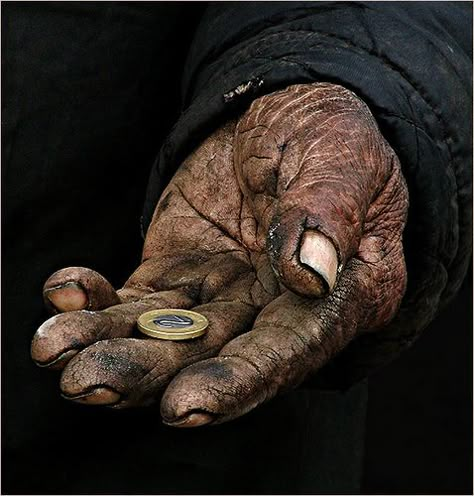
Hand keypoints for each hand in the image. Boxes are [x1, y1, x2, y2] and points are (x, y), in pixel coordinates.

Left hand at [31, 83, 407, 426]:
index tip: (186, 405)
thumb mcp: (340, 157)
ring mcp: (224, 293)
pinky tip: (66, 292)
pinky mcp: (179, 273)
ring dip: (109, 345)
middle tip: (88, 382)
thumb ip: (328, 212)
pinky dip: (97, 301)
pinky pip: (136, 298)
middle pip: (215, 353)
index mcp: (339, 291)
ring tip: (53, 348)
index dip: (240, 379)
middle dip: (151, 373)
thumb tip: (311, 275)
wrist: (274, 114)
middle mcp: (278, 306)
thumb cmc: (326, 131)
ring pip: (166, 333)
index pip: (291, 347)